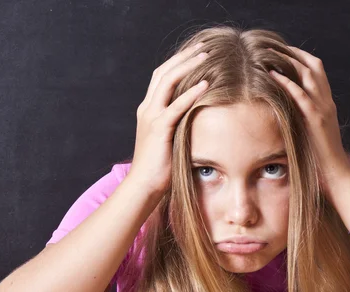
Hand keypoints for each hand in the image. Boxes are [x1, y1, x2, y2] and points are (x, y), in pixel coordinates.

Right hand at [127, 43, 208, 194]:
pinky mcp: (159, 129)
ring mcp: (151, 117)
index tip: (198, 53)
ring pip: (167, 82)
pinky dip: (191, 93)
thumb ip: (178, 125)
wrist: (143, 186)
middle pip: (163, 72)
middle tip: (204, 46)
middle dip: (184, 56)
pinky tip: (206, 84)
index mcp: (149, 109)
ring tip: (206, 56)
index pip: (162, 76)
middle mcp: (147, 108)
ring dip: (188, 66)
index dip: (179, 62)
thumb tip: (199, 118)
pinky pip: (176, 106)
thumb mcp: (170, 139)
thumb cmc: (160, 167)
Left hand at [268, 46, 349, 194]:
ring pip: (310, 76)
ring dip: (290, 63)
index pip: (317, 71)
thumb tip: (285, 110)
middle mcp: (327, 101)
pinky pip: (302, 96)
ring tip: (271, 55)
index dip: (301, 58)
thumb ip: (303, 117)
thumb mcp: (311, 130)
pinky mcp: (317, 120)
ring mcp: (324, 109)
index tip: (284, 52)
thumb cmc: (321, 155)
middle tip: (275, 47)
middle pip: (315, 66)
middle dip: (295, 54)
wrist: (336, 171)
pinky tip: (274, 76)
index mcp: (327, 103)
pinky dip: (289, 83)